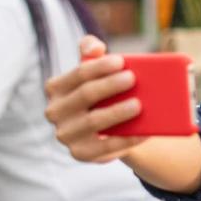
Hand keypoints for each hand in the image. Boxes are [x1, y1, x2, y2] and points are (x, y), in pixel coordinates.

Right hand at [43, 36, 143, 163]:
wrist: (110, 127)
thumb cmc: (103, 93)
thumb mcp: (96, 72)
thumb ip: (91, 53)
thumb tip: (94, 46)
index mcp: (56, 88)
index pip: (78, 74)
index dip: (99, 67)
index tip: (121, 61)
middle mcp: (55, 111)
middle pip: (85, 95)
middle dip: (109, 86)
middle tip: (133, 78)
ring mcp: (65, 134)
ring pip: (92, 122)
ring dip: (116, 113)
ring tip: (139, 105)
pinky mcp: (80, 153)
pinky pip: (104, 147)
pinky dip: (125, 140)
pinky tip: (144, 132)